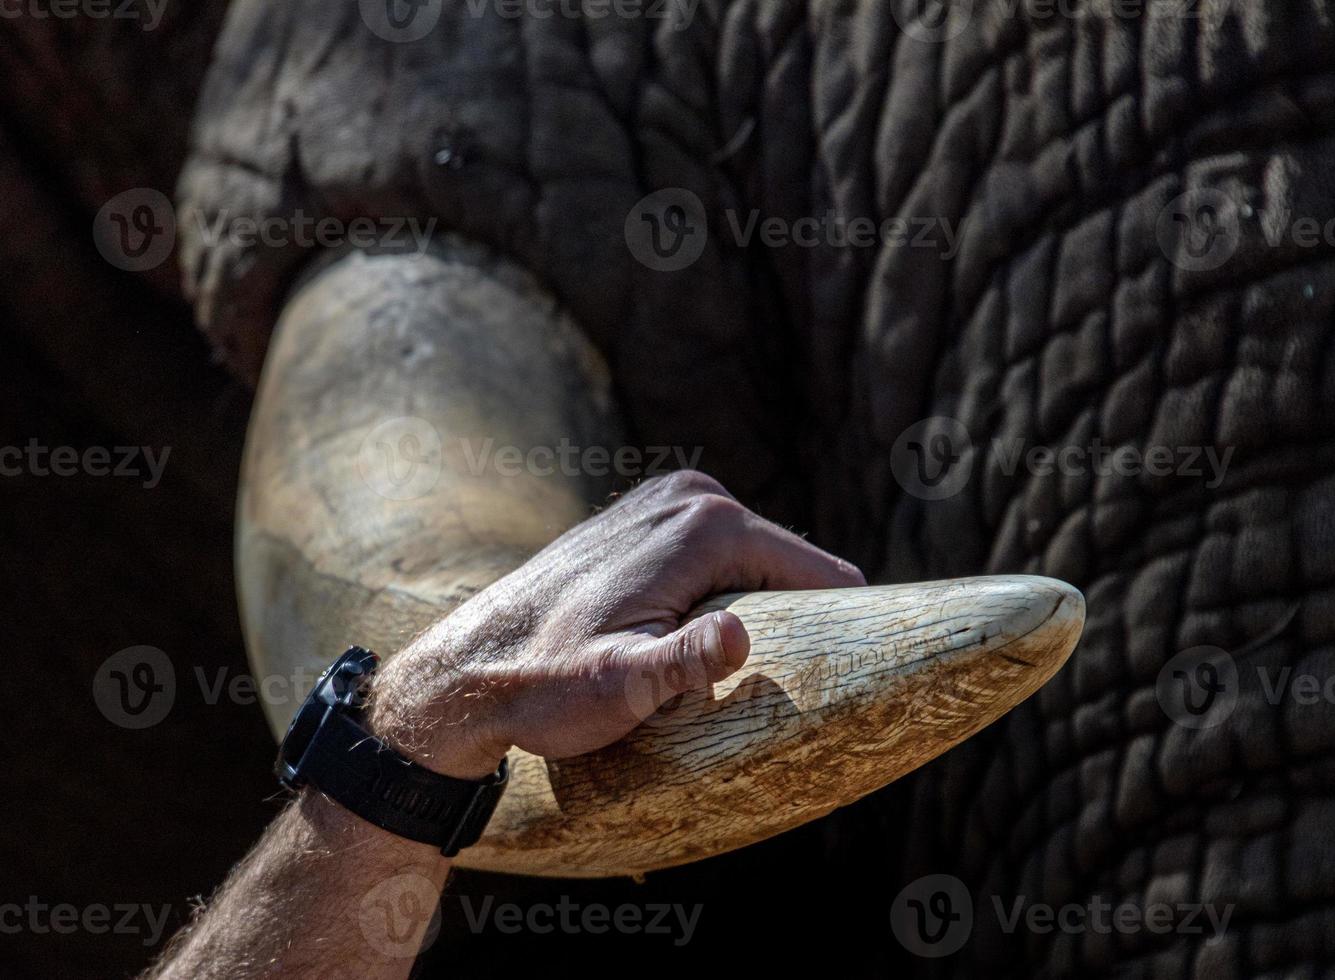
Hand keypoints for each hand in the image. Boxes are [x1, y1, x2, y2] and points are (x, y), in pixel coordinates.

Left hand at [364, 472, 864, 776]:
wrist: (468, 669)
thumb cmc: (545, 684)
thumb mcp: (621, 684)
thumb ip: (685, 661)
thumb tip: (741, 635)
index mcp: (706, 525)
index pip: (820, 573)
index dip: (840, 627)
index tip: (847, 680)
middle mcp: (692, 495)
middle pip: (790, 564)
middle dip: (797, 619)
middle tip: (782, 690)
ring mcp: (667, 500)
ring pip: (755, 561)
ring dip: (759, 611)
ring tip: (735, 673)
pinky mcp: (648, 517)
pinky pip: (719, 556)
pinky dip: (724, 595)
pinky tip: (699, 643)